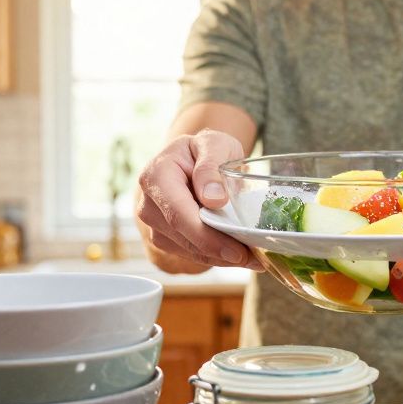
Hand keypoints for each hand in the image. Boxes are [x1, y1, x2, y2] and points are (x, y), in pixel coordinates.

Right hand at [136, 130, 262, 271]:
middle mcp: (148, 203)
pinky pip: (190, 254)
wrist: (195, 158)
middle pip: (183, 237)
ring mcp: (153, 223)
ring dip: (220, 258)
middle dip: (219, 251)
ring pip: (187, 250)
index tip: (236, 250)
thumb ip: (212, 167)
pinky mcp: (165, 237)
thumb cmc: (206, 149)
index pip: (178, 214)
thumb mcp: (215, 144)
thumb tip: (214, 199)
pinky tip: (237, 253)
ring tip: (252, 257)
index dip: (206, 236)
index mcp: (156, 176)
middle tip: (254, 259)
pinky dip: (215, 256)